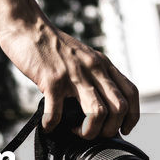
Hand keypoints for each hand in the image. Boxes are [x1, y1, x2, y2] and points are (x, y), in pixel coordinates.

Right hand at [0, 18, 139, 138]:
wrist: (27, 27)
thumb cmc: (52, 45)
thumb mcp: (83, 56)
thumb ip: (93, 75)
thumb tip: (97, 104)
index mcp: (103, 64)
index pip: (131, 93)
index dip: (131, 117)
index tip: (122, 129)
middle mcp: (94, 68)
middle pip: (119, 108)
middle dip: (109, 129)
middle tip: (93, 132)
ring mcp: (74, 74)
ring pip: (98, 113)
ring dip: (88, 131)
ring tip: (75, 130)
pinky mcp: (53, 80)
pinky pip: (58, 112)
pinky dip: (52, 124)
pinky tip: (48, 125)